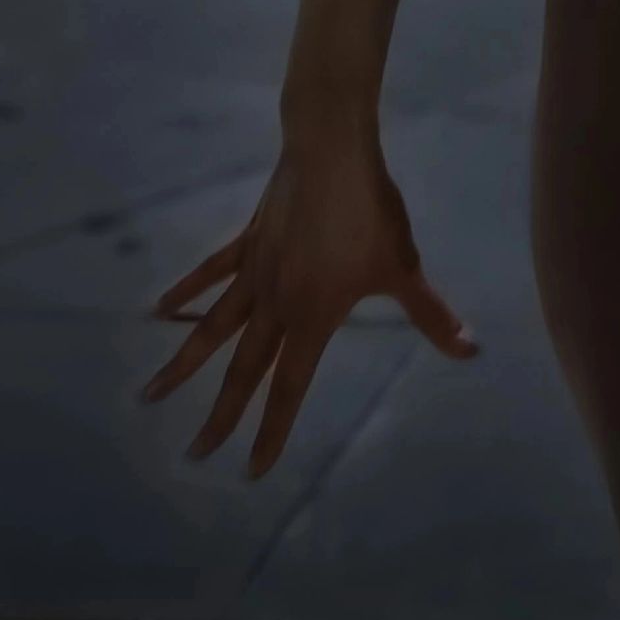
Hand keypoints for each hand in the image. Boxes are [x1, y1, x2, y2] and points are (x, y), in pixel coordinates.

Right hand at [141, 140, 479, 476]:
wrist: (330, 150)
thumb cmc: (371, 211)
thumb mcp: (404, 267)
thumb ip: (431, 315)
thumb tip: (470, 350)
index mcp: (312, 317)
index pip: (288, 388)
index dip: (270, 431)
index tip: (249, 469)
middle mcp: (274, 304)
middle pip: (241, 370)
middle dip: (219, 415)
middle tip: (193, 453)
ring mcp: (254, 272)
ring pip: (210, 328)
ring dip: (181, 364)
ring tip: (149, 394)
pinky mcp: (246, 241)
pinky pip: (210, 274)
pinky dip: (184, 293)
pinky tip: (156, 309)